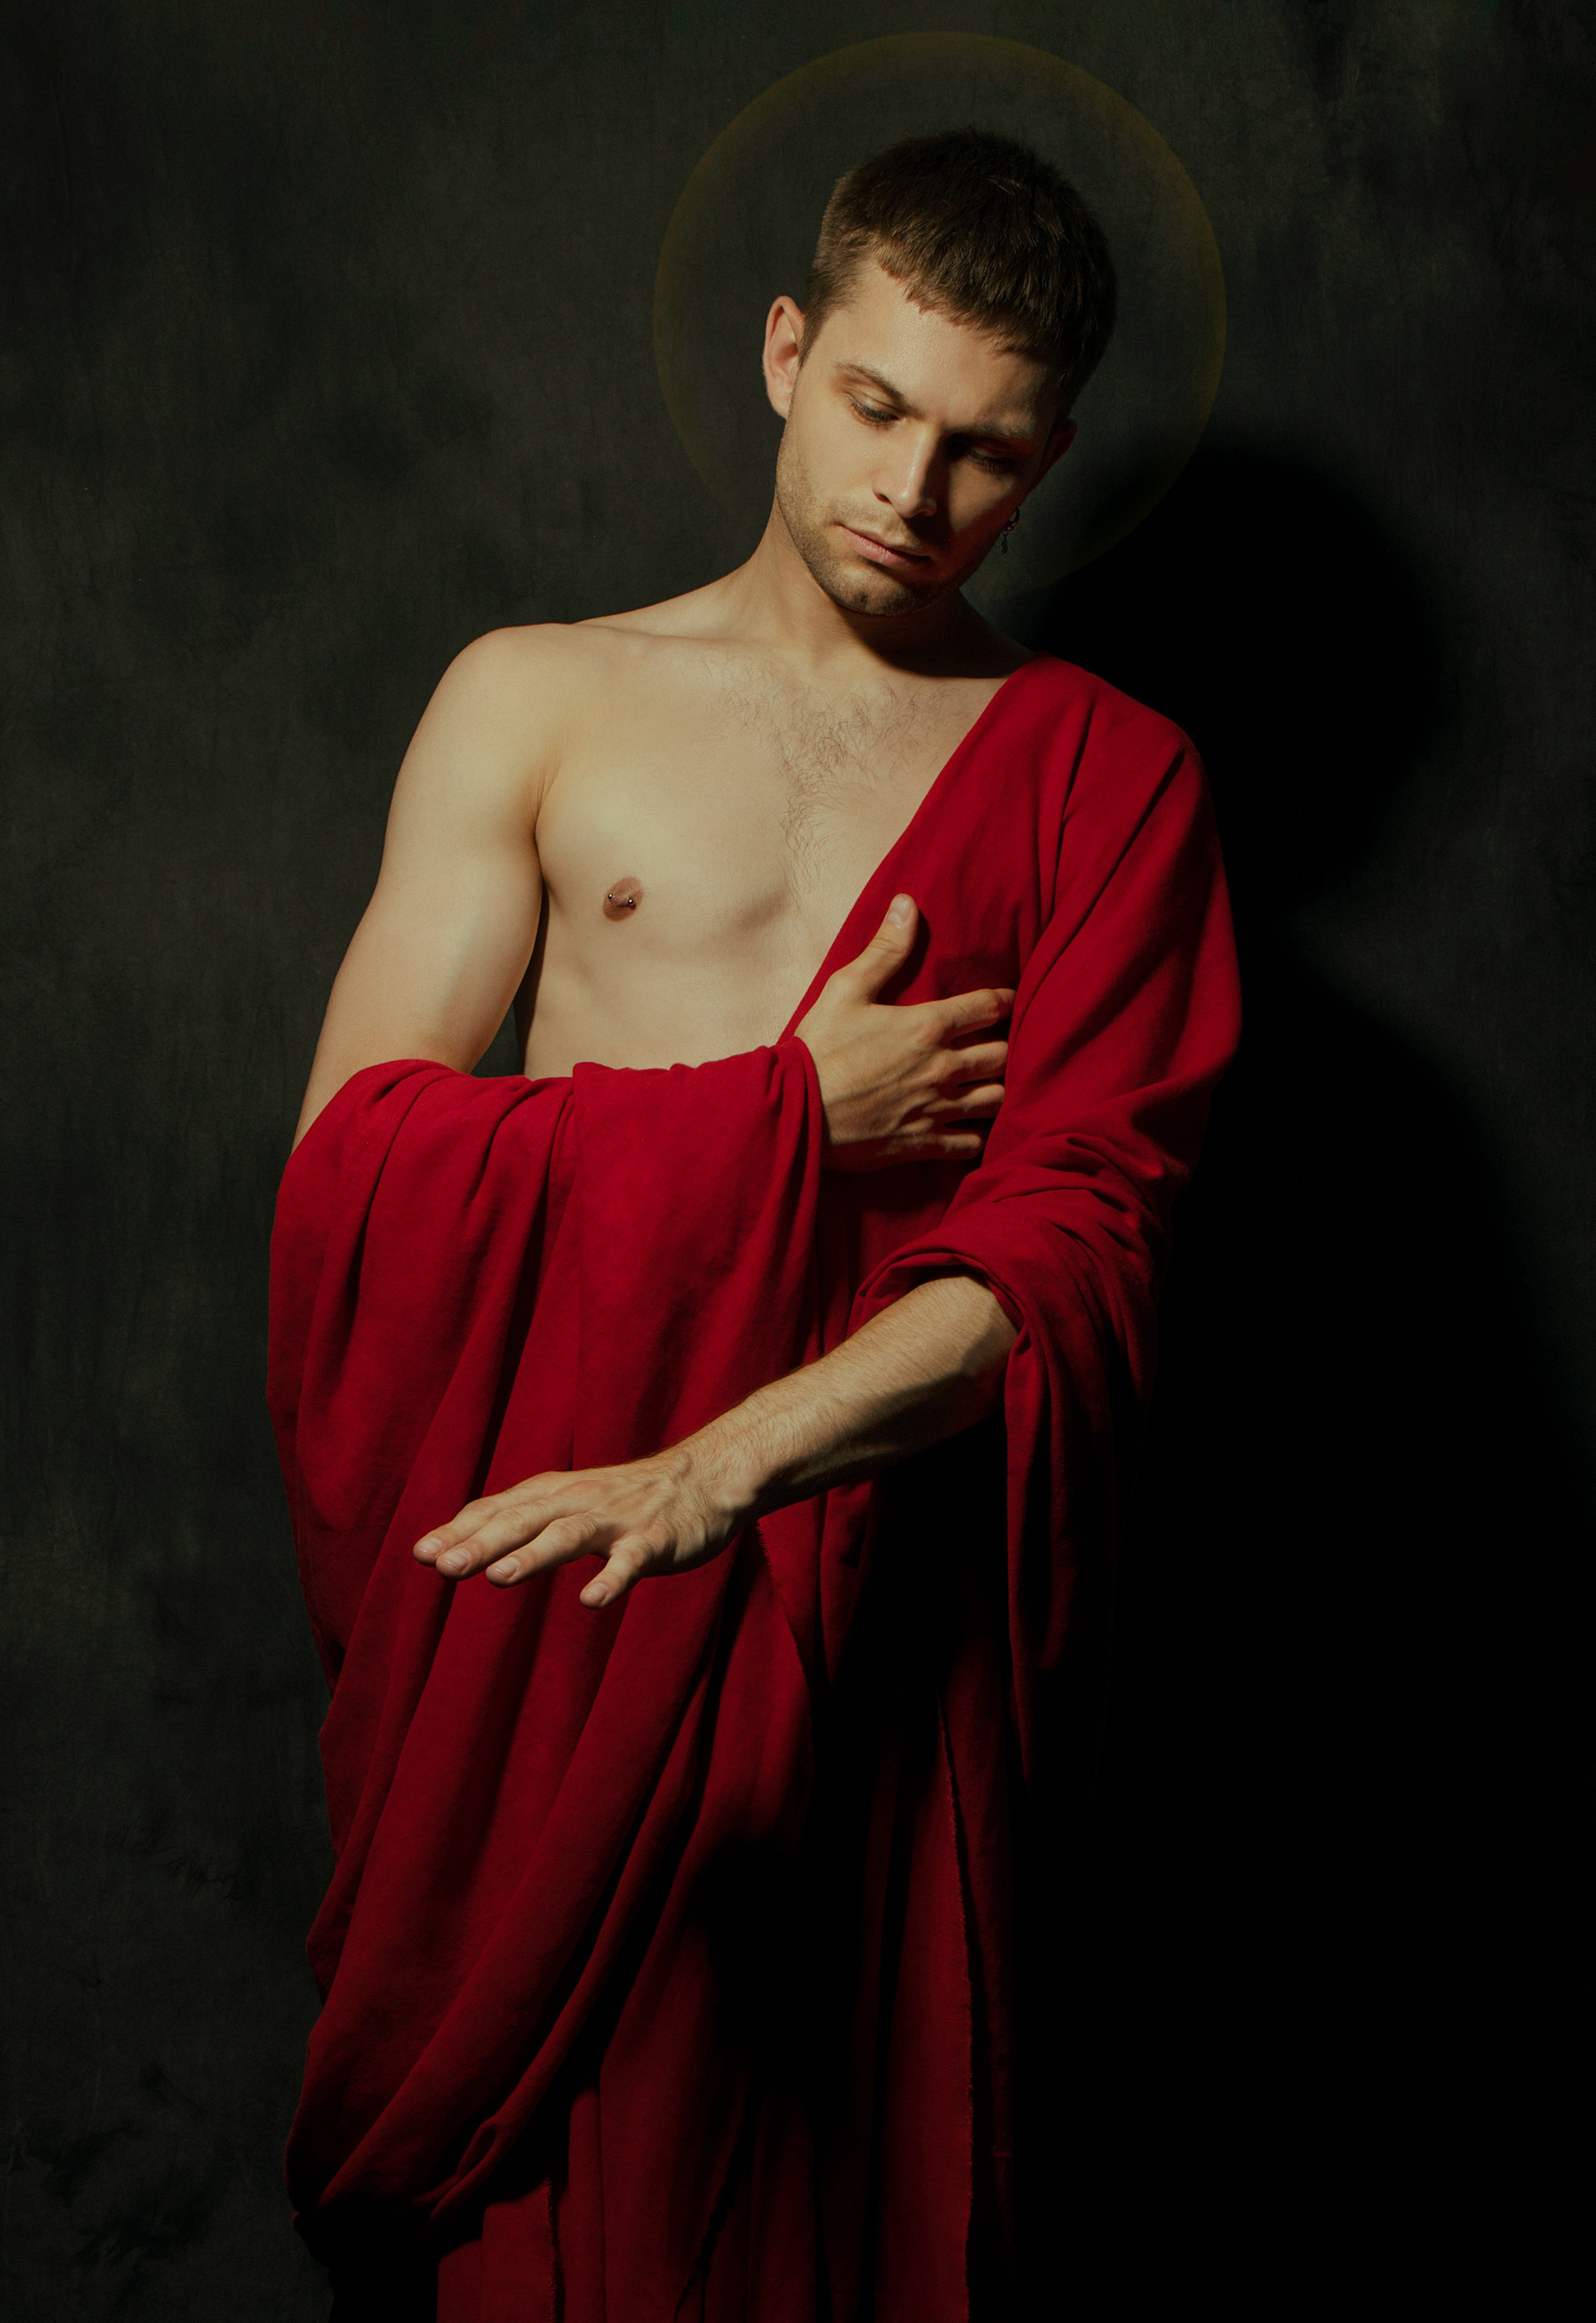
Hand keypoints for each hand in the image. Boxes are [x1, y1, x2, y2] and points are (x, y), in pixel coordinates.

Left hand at [412, 1440, 747, 1606]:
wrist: (705, 1479)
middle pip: (522, 1520)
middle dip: (481, 1542)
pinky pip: (630, 1561)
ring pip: (568, 1535)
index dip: (461, 1530)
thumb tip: (459, 1545)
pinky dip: (611, 1579)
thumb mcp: (568, 1502)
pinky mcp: (653, 1540)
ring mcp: (616, 1520)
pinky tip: (591, 1601)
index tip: (422, 1554)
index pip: (498, 1510)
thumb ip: (521, 1521)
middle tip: (443, 1567)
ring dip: (534, 1554)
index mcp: (553, 1494)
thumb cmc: (627, 1499)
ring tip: (499, 1576)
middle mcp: (578, 1501)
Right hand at [797, 895, 1011, 1169]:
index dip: (1003, 1000)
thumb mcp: (846, 988)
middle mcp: (942, 1068)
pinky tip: (967, 1127)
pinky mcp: (923, 1143)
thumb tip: (908, 904)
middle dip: (1005, 1047)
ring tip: (988, 1083)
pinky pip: (970, 1143)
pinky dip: (974, 1135)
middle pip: (1002, 1056)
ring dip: (996, 1089)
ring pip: (995, 1099)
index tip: (1007, 1000)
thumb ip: (884, 950)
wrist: (796, 1111)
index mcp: (927, 1027)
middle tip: (997, 1043)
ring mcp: (936, 1109)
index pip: (988, 1006)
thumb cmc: (819, 1048)